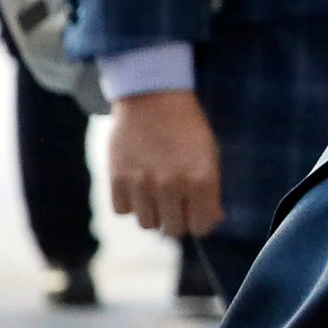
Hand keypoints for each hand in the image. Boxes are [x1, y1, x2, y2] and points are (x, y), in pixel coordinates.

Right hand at [107, 89, 222, 237]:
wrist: (153, 97)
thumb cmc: (187, 126)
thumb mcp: (210, 154)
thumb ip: (210, 191)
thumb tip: (209, 222)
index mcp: (202, 179)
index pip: (201, 226)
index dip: (200, 222)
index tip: (197, 213)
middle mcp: (172, 185)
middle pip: (173, 230)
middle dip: (177, 219)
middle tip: (176, 204)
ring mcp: (142, 183)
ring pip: (147, 224)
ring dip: (153, 213)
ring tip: (156, 193)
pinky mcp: (117, 178)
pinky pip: (123, 211)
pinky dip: (130, 203)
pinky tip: (137, 186)